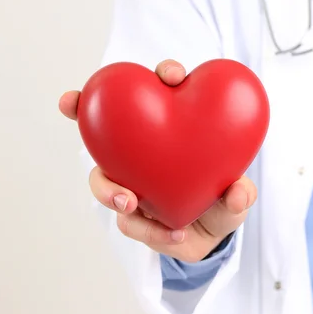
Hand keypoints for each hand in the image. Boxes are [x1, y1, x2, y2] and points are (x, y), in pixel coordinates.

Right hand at [59, 60, 256, 262]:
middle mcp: (144, 150)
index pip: (165, 91)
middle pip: (112, 123)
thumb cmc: (220, 203)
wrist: (210, 238)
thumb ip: (240, 195)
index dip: (166, 74)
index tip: (171, 75)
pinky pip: (127, 221)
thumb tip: (239, 192)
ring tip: (128, 201)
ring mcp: (131, 180)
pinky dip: (148, 229)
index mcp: (173, 129)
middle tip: (72, 102)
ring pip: (102, 176)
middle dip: (88, 108)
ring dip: (109, 187)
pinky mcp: (129, 214)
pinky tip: (173, 233)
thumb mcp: (237, 199)